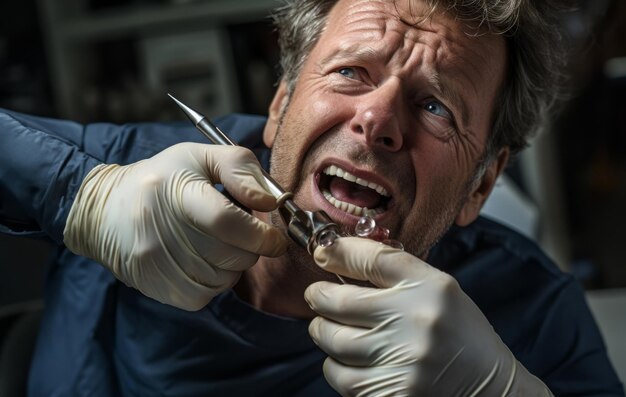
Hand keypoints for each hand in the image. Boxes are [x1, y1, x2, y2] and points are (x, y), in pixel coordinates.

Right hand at [64, 143, 287, 309]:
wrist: (106, 211)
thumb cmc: (163, 178)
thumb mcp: (200, 156)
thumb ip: (240, 168)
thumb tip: (270, 201)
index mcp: (175, 192)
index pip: (225, 220)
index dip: (259, 233)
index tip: (274, 237)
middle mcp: (161, 230)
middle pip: (230, 254)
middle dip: (251, 247)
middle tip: (243, 232)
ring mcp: (156, 263)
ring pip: (223, 278)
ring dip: (235, 264)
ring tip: (219, 242)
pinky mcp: (155, 286)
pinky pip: (205, 295)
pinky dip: (216, 281)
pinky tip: (206, 261)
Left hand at [305, 237, 550, 395]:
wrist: (490, 389)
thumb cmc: (458, 335)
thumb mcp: (439, 291)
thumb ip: (395, 274)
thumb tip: (338, 256)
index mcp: (432, 288)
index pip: (374, 258)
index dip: (340, 253)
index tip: (322, 254)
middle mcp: (418, 321)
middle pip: (341, 301)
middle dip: (318, 297)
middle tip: (317, 296)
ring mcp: (405, 360)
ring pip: (334, 341)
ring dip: (323, 332)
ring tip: (330, 328)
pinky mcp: (394, 393)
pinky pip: (341, 376)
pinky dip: (335, 366)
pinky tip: (349, 360)